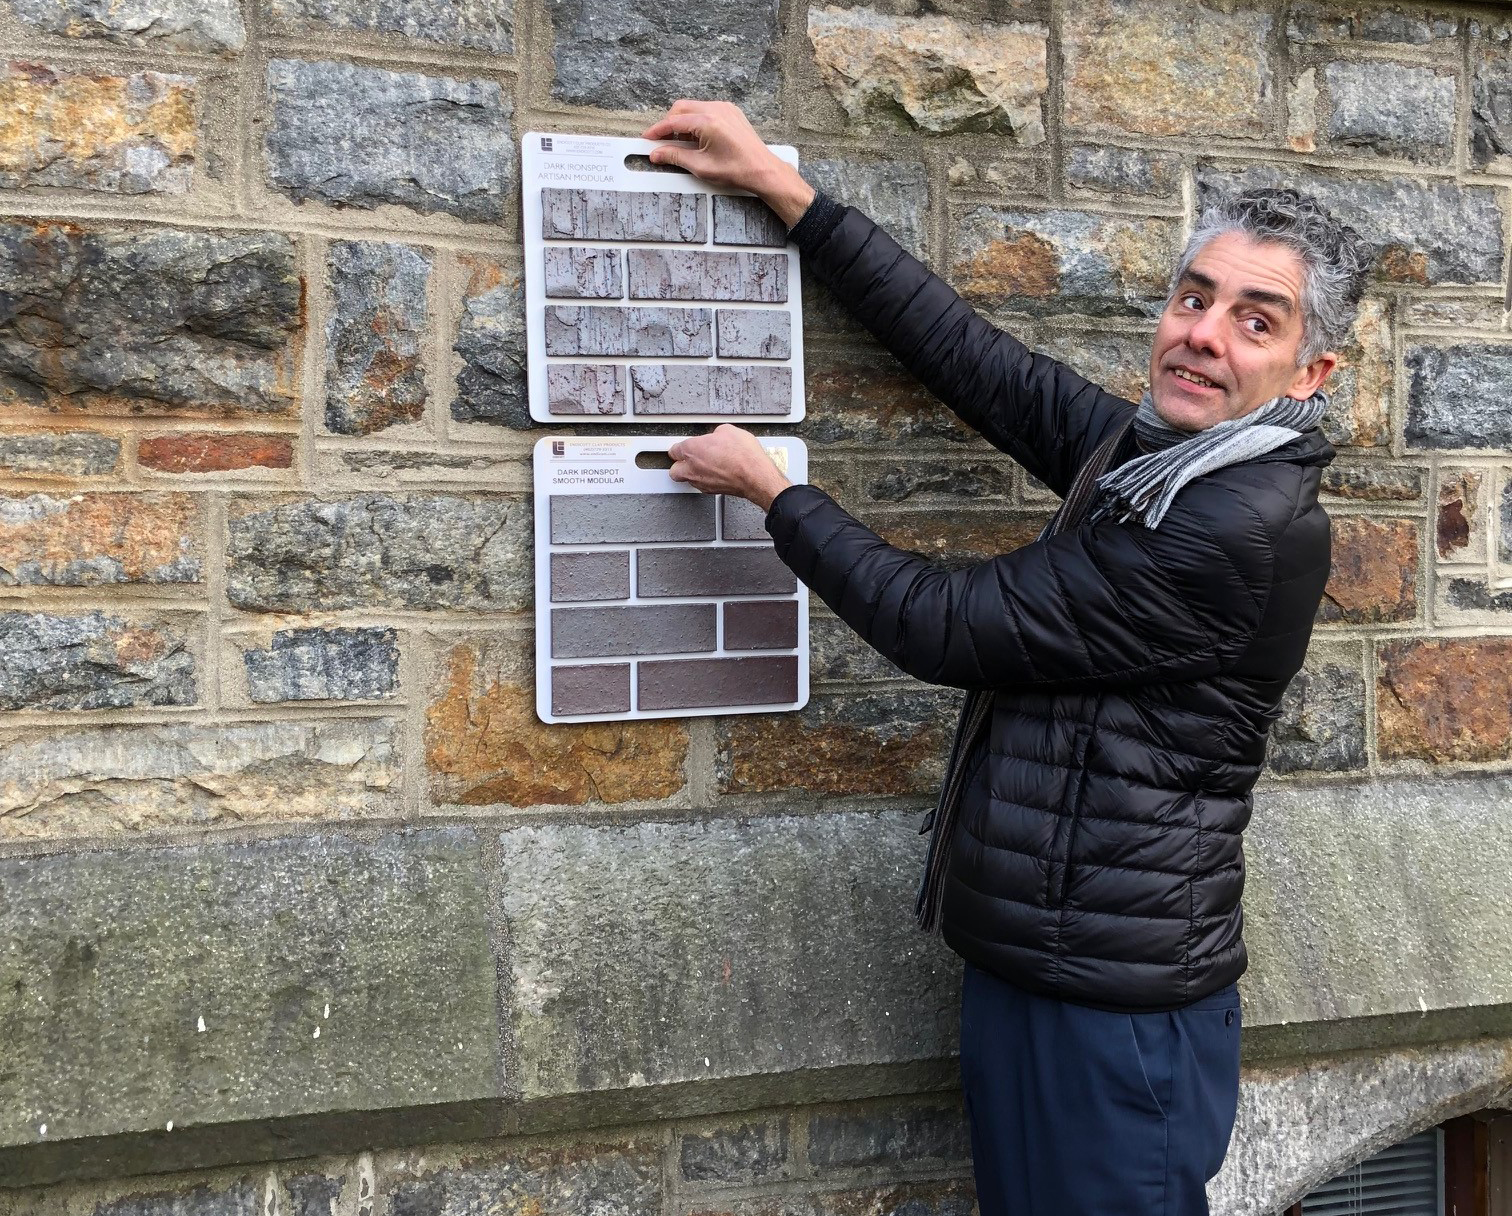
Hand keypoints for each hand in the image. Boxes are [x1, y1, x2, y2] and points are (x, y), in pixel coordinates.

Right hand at [641, 101, 814, 227]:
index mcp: (707, 121)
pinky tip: (698, 139)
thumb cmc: (737, 169)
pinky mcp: (730, 111)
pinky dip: (697, 121)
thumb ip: (675, 157)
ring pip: (693, 108)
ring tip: (683, 144)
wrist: (762, 169)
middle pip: (681, 109)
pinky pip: (706, 109)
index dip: (657, 131)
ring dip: (683, 123)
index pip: (673, 122)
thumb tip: (657, 154)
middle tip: (663, 142)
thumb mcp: (701, 167)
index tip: (648, 139)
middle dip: (669, 124)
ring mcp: (725, 108)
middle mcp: (716, 109)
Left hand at [667, 425, 792, 509]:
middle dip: (679, 464)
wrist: (755, 475)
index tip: (684, 446)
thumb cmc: (743, 455)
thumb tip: (717, 437)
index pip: (674, 450)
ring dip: (693, 473)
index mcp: (691, 449)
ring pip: (687, 479)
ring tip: (704, 466)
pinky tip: (715, 473)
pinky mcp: (711, 491)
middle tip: (687, 458)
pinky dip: (706, 480)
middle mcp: (692, 468)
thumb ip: (715, 435)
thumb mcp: (729, 431)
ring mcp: (700, 482)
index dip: (680, 447)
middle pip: (674, 470)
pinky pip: (701, 485)